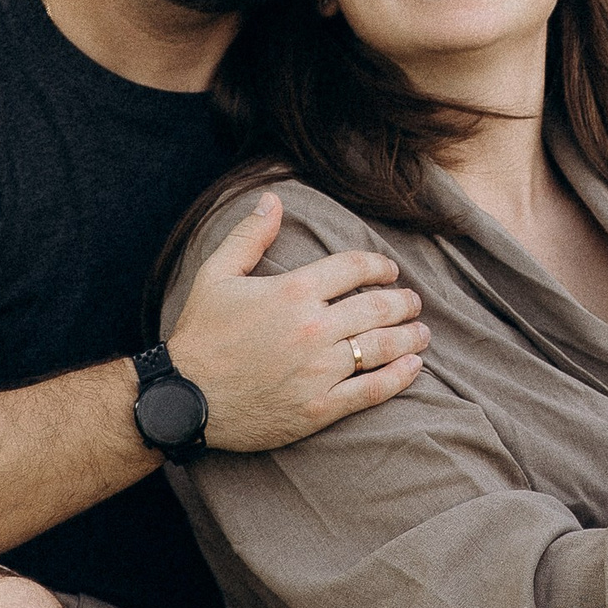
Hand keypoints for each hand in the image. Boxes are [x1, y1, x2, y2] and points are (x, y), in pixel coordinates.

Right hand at [169, 194, 429, 449]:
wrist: (185, 398)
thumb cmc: (201, 335)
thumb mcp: (216, 275)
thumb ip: (249, 236)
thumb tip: (272, 200)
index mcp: (293, 290)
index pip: (354, 268)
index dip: (379, 266)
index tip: (390, 271)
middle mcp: (313, 328)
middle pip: (376, 308)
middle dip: (402, 302)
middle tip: (413, 303)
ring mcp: (319, 370)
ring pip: (381, 347)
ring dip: (410, 337)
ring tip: (422, 333)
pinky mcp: (319, 408)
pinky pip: (372, 390)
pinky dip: (399, 377)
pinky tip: (414, 367)